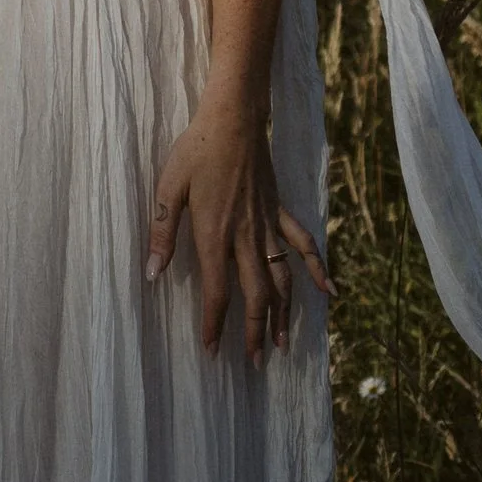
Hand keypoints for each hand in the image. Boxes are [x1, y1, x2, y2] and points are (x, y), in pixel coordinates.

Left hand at [146, 93, 327, 364]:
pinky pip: (303, 245)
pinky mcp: (280, 211)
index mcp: (215, 235)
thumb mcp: (168, 189)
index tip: (212, 350)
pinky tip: (329, 293)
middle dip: (254, 332)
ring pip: (281, 280)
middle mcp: (246, 237)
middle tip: (252, 362)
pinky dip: (317, 270)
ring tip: (281, 344)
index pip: (216, 292)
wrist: (234, 118)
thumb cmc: (196, 150)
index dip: (214, 324)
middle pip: (256, 296)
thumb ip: (162, 233)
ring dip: (282, 314)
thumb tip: (152, 274)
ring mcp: (268, 225)